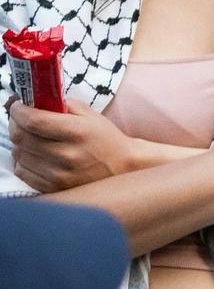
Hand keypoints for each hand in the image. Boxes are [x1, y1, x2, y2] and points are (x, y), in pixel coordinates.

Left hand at [9, 99, 136, 191]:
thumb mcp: (89, 115)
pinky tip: (33, 154)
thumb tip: (33, 101)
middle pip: (21, 137)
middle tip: (20, 119)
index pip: (33, 121)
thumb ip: (61, 105)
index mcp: (76, 132)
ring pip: (18, 154)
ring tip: (30, 137)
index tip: (18, 105)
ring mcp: (58, 174)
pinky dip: (22, 160)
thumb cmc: (105, 138)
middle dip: (15, 124)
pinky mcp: (53, 187)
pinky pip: (22, 171)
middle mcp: (66, 155)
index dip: (18, 111)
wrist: (122, 166)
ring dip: (19, 143)